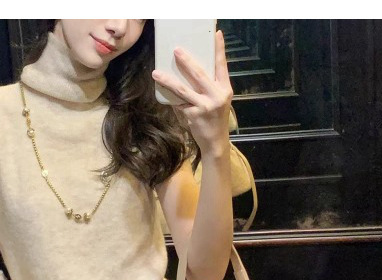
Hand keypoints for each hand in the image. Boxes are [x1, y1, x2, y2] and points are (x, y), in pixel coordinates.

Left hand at [151, 29, 232, 154]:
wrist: (216, 142)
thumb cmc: (215, 119)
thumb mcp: (219, 100)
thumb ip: (209, 87)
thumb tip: (188, 73)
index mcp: (225, 89)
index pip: (222, 65)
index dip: (219, 49)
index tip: (216, 34)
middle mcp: (216, 95)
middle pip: (199, 74)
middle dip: (186, 61)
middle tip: (176, 50)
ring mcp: (204, 106)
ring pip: (183, 89)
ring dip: (168, 80)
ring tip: (156, 73)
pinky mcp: (193, 115)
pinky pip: (178, 104)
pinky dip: (171, 99)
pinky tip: (161, 93)